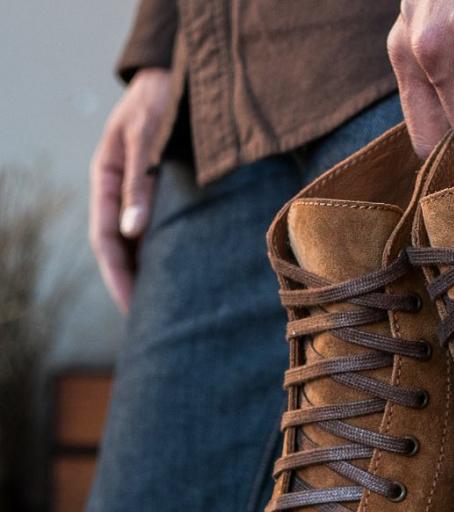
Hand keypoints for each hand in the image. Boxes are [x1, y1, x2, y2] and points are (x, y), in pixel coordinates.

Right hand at [89, 68, 170, 310]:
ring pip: (138, 245)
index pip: (105, 240)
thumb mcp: (146, 137)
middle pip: (120, 250)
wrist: (176, 76)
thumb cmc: (160, 101)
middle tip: (148, 326)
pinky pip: (158, 233)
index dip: (117, 277)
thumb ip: (139, 182)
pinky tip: (180, 279)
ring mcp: (139, 193)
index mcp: (106, 179)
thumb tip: (132, 232)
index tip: (133, 308)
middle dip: (131, 287)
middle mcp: (119, 191)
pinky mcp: (161, 194)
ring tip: (164, 313)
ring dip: (148, 277)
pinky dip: (165, 257)